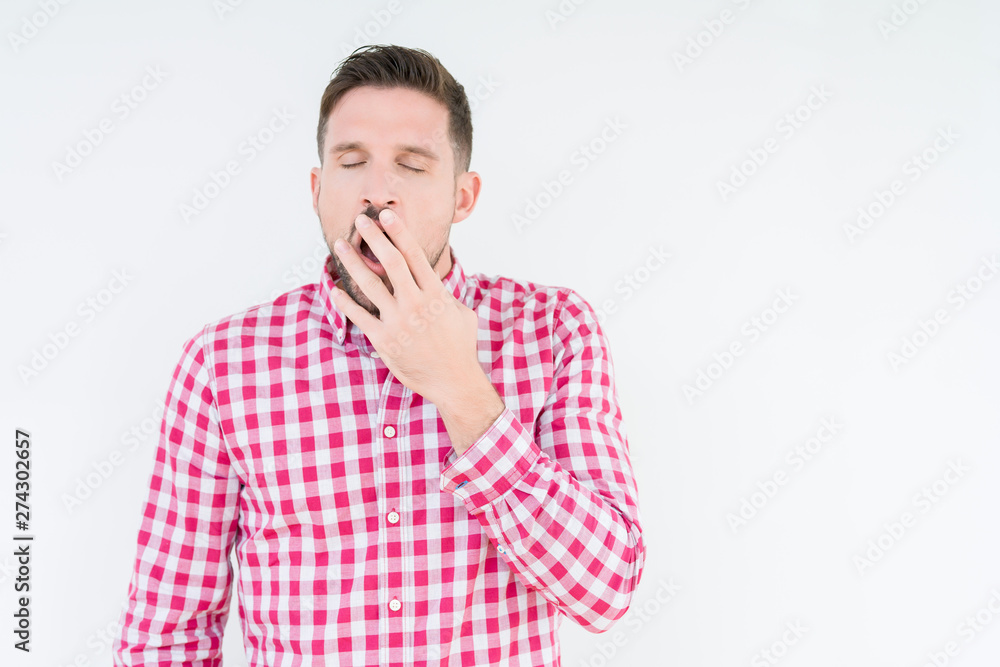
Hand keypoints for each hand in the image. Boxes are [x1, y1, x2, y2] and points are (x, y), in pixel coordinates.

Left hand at [331, 209, 486, 408]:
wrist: (454, 381)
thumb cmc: (460, 347)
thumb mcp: (462, 314)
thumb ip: (446, 294)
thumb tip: (435, 281)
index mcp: (436, 294)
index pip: (414, 255)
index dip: (398, 232)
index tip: (386, 215)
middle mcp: (416, 304)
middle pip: (390, 262)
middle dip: (373, 237)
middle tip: (360, 220)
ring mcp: (398, 322)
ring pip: (370, 284)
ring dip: (352, 261)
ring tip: (341, 245)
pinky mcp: (384, 340)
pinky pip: (359, 316)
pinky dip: (345, 302)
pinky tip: (334, 288)